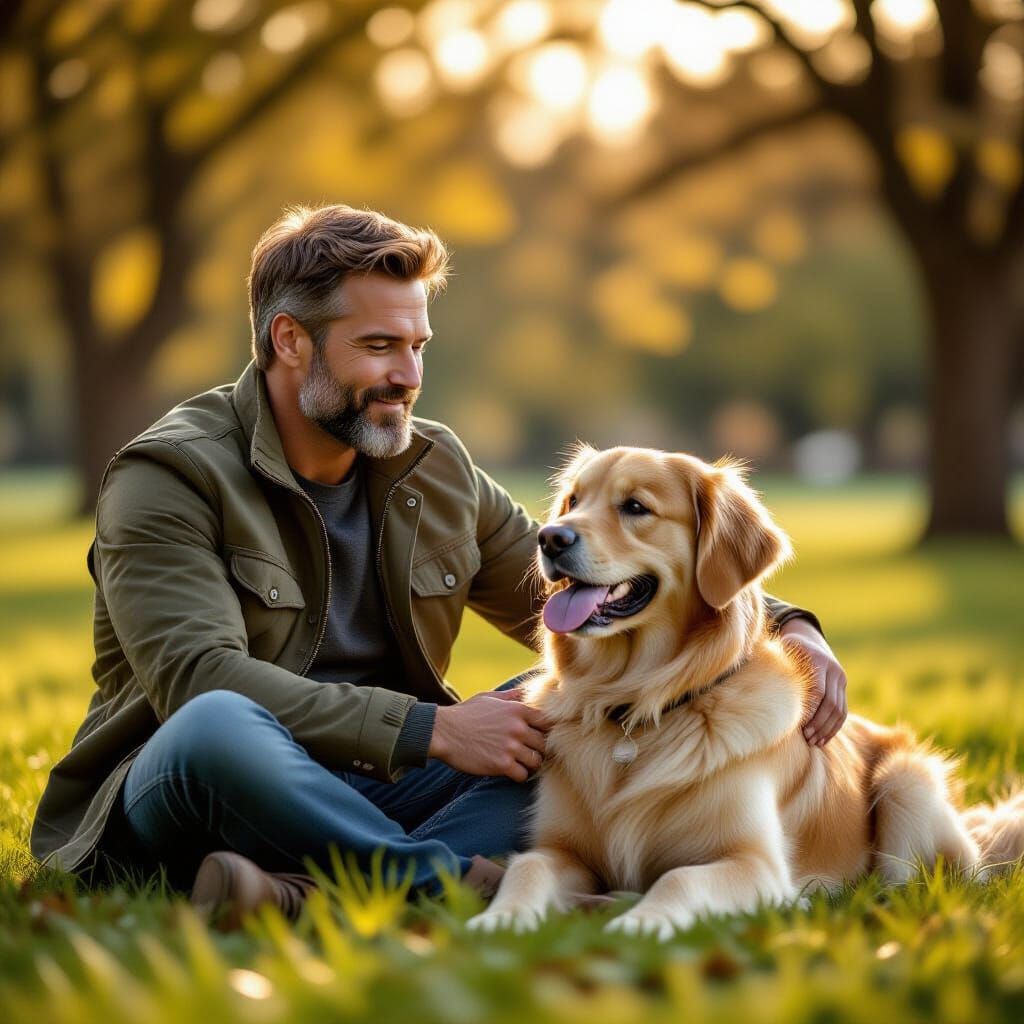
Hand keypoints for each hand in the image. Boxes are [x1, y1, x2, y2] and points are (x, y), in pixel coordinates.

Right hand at [429, 688, 551, 780]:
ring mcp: (510, 747)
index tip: (536, 736)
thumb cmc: (465, 714)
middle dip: (538, 749)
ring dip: (530, 764)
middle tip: (529, 752)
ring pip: (536, 761)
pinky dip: (518, 775)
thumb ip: (511, 696)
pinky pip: (522, 775)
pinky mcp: (501, 764)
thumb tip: (527, 693)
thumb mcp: (489, 698)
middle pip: (544, 743)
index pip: (547, 722)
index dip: (544, 731)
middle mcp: (517, 728)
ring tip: (520, 763)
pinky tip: (510, 770)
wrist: (443, 732)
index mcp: (517, 709)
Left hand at [779, 618, 847, 745]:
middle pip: (830, 702)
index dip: (810, 709)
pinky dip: (834, 727)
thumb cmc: (787, 647)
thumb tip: (746, 655)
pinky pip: (843, 710)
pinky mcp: (843, 686)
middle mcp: (832, 668)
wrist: (809, 639)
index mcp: (816, 658)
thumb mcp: (780, 647)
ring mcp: (840, 677)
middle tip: (806, 738)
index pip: (817, 689)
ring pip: (839, 709)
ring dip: (827, 728)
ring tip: (814, 742)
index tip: (799, 725)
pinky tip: (823, 740)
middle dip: (819, 723)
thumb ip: (768, 654)